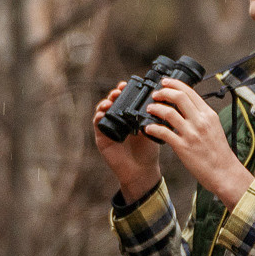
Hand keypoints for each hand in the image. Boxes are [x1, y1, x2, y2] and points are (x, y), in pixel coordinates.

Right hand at [93, 83, 161, 200]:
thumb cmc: (148, 151)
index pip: (124, 99)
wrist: (142, 171)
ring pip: (102, 111)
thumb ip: (152, 116)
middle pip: (112, 102)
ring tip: (111, 100)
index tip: (126, 84)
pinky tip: (103, 113)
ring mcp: (109, 128)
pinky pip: (97, 125)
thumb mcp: (153, 129)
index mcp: (129, 116)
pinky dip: (98, 117)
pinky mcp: (102, 138)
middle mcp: (118, 120)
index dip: (124, 90)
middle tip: (119, 90)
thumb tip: (156, 100)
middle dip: (114, 94)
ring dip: (105, 103)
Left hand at [141, 81, 254, 205]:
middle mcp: (200, 121)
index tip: (165, 82)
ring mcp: (191, 133)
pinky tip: (148, 128)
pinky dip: (153, 128)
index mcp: (208, 114)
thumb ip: (201, 116)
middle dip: (163, 92)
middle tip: (155, 94)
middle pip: (178, 97)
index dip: (174, 84)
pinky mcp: (183, 146)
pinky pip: (163, 133)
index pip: (190, 92)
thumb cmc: (219, 152)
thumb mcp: (214, 127)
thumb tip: (187, 107)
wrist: (224, 171)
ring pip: (168, 113)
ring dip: (155, 108)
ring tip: (149, 109)